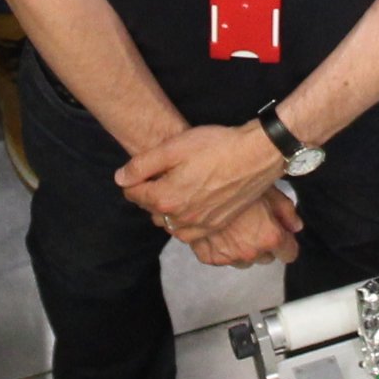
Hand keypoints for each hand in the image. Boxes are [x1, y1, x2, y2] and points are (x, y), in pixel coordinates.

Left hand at [117, 122, 286, 242]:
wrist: (257, 155)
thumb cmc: (217, 147)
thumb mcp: (174, 148)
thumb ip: (142, 165)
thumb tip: (121, 178)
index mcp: (166, 199)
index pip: (133, 194)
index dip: (133, 179)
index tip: (142, 168)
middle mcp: (181, 219)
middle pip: (151, 211)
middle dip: (151, 194)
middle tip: (162, 175)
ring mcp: (201, 226)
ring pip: (170, 224)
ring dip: (167, 209)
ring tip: (177, 188)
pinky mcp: (217, 226)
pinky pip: (190, 232)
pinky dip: (185, 220)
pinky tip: (193, 202)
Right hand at [186, 190, 300, 269]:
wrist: (200, 182)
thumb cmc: (237, 180)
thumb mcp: (268, 189)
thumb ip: (285, 211)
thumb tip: (295, 226)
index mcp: (270, 236)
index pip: (289, 253)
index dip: (286, 243)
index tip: (282, 236)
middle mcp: (250, 251)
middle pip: (265, 257)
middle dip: (262, 244)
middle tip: (254, 224)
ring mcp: (229, 256)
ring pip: (243, 261)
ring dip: (241, 248)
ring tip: (234, 226)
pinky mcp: (209, 257)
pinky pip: (221, 259)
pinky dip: (220, 248)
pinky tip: (218, 231)